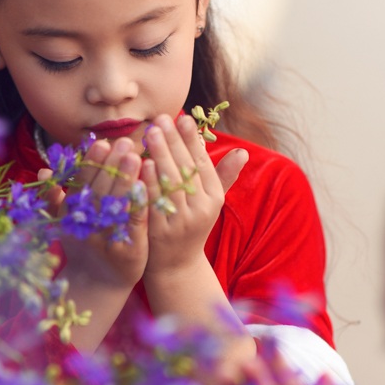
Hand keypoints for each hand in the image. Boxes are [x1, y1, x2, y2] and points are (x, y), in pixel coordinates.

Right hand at [39, 136, 147, 289]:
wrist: (98, 284)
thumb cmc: (84, 246)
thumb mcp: (64, 223)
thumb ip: (54, 197)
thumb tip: (44, 171)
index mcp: (74, 213)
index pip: (83, 182)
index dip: (91, 163)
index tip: (101, 143)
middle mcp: (89, 224)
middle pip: (100, 190)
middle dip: (111, 165)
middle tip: (125, 142)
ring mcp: (108, 237)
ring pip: (115, 204)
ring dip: (125, 180)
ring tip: (136, 157)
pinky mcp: (128, 249)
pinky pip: (133, 224)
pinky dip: (138, 205)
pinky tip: (145, 187)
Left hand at [141, 113, 246, 276]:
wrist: (176, 266)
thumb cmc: (191, 226)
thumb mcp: (210, 202)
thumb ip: (223, 175)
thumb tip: (243, 152)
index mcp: (214, 198)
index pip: (202, 163)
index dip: (192, 140)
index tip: (183, 117)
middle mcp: (201, 210)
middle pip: (186, 170)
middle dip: (173, 142)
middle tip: (160, 119)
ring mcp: (181, 222)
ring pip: (171, 184)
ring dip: (160, 156)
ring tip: (149, 132)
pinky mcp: (161, 232)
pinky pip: (154, 202)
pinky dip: (149, 182)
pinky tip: (141, 164)